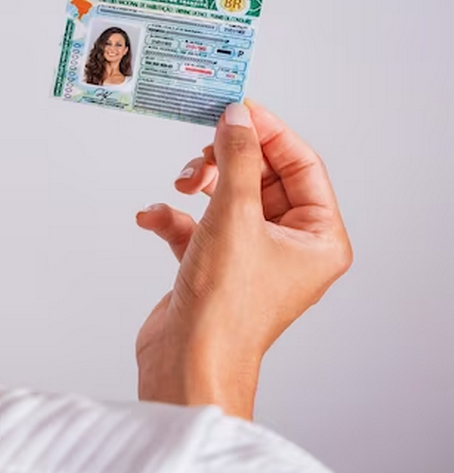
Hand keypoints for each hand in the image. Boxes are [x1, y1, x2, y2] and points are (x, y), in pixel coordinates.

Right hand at [134, 101, 352, 418]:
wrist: (185, 363)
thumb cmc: (224, 308)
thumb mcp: (234, 217)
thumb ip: (237, 159)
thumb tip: (237, 117)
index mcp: (317, 238)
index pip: (301, 165)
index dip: (268, 133)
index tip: (237, 108)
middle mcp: (288, 247)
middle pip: (262, 178)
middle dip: (226, 161)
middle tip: (201, 150)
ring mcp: (249, 257)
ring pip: (227, 198)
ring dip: (199, 185)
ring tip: (181, 184)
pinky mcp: (213, 267)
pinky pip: (197, 226)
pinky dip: (174, 217)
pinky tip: (155, 217)